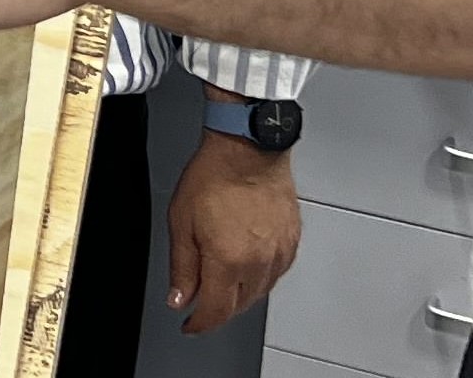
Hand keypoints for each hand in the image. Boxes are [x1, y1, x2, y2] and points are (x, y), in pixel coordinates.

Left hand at [163, 130, 300, 332]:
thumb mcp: (181, 223)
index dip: (200, 324)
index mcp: (228, 260)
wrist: (248, 148)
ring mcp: (279, 252)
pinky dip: (260, 276)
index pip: (217, 312)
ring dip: (240, 294)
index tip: (190, 325)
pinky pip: (276, 272)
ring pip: (260, 291)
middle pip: (240, 305)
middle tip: (202, 301)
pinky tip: (247, 265)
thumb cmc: (214, 176)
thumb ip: (182, 268)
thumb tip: (180, 298)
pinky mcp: (292, 241)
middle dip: (219, 309)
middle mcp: (258, 262)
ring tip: (223, 281)